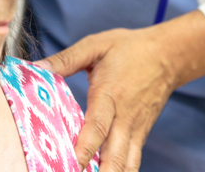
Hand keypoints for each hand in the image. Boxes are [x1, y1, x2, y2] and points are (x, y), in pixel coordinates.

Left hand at [36, 10, 204, 171]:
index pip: (97, 128)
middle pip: (114, 157)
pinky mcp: (142, 134)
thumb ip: (66, 59)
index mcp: (109, 94)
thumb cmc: (129, 48)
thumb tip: (37, 69)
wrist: (168, 54)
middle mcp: (124, 117)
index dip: (83, 149)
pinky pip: (133, 161)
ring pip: (126, 165)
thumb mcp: (96, 45)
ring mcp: (136, 129)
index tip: (71, 165)